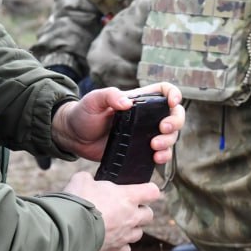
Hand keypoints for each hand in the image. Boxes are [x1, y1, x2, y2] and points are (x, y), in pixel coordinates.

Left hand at [52, 83, 185, 163]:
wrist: (75, 138)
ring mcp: (145, 134)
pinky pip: (160, 153)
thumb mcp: (93, 100)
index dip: (174, 94)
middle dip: (175, 122)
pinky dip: (164, 156)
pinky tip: (156, 158)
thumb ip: (109, 96)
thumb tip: (127, 103)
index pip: (165, 91)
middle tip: (162, 129)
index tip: (172, 103)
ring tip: (154, 146)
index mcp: (139, 100)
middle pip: (174, 115)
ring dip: (169, 141)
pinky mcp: (140, 151)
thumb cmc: (83, 114)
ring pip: (170, 136)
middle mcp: (146, 117)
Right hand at [63, 172, 159, 250]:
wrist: (70, 228)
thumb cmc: (79, 202)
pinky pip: (125, 249)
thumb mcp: (82, 180)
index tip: (142, 190)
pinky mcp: (115, 249)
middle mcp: (131, 217)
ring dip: (132, 229)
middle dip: (141, 211)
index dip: (148, 190)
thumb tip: (88, 181)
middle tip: (127, 208)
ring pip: (139, 233)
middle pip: (149, 214)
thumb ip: (90, 180)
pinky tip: (112, 240)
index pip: (152, 192)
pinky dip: (121, 245)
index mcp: (128, 197)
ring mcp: (125, 235)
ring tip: (119, 224)